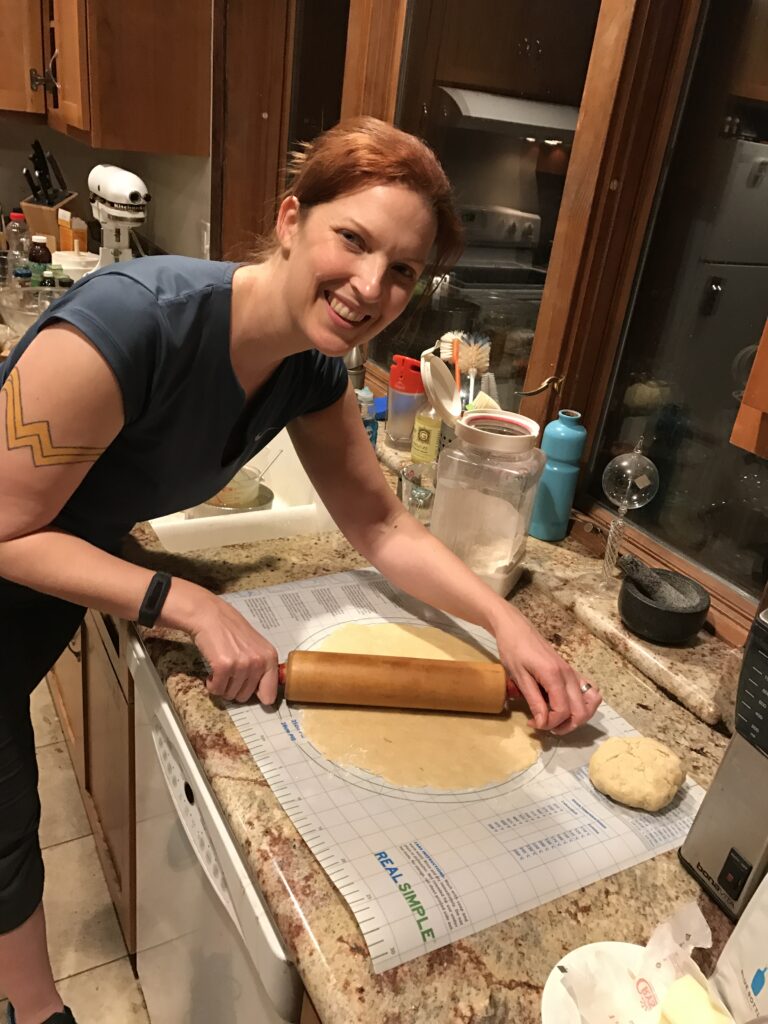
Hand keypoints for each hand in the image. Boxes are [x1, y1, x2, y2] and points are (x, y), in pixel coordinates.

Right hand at [183, 588, 279, 703]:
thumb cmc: (231, 630)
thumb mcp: (256, 647)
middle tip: (229, 674)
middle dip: (234, 689)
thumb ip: (262, 668)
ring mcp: (241, 665)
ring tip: (220, 670)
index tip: (250, 693)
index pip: (270, 694)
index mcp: (270, 658)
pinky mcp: (223, 666)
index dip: (259, 697)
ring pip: (230, 695)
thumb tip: (266, 697)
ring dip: (222, 686)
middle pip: (245, 697)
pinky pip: (217, 689)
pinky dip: (211, 684)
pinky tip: (212, 672)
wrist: (209, 616)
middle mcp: (258, 662)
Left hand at [493, 606, 601, 734]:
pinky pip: (589, 689)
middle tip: (546, 726)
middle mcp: (569, 675)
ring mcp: (572, 672)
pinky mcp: (571, 670)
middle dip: (566, 725)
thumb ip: (534, 701)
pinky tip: (567, 706)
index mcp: (554, 676)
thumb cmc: (513, 649)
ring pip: (591, 701)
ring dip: (579, 716)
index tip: (533, 723)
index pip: (563, 711)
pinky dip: (584, 702)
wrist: (515, 627)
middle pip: (581, 710)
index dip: (550, 724)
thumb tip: (543, 723)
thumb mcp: (519, 676)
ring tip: (559, 719)